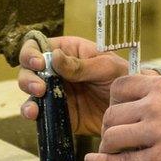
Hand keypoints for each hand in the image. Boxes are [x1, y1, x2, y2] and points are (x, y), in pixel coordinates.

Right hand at [17, 35, 155, 134]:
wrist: (132, 110)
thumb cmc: (123, 79)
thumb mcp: (106, 67)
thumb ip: (80, 65)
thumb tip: (53, 56)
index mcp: (68, 51)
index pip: (39, 45)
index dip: (32, 52)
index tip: (38, 63)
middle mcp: (57, 70)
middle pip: (29, 68)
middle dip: (28, 77)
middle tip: (40, 87)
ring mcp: (56, 91)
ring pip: (30, 91)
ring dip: (28, 96)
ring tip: (36, 103)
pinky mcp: (57, 112)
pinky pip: (39, 112)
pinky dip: (33, 113)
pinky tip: (35, 115)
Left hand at [86, 74, 160, 160]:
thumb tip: (146, 89)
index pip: (119, 86)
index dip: (113, 101)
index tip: (119, 113)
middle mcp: (156, 105)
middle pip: (112, 114)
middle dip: (109, 127)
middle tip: (116, 137)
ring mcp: (158, 132)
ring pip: (113, 137)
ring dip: (109, 146)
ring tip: (114, 151)